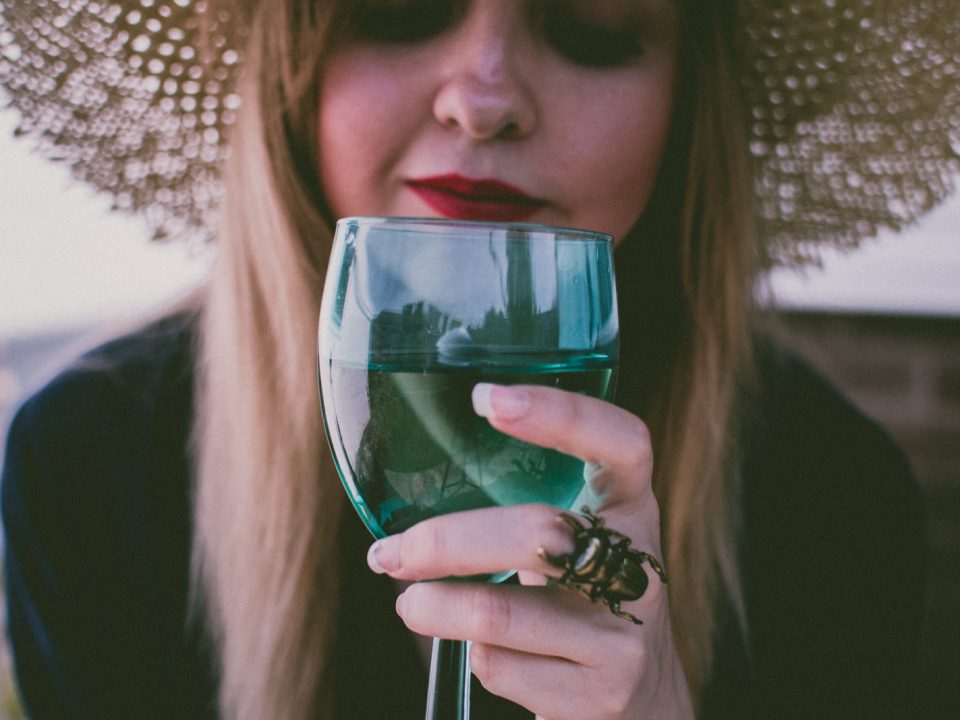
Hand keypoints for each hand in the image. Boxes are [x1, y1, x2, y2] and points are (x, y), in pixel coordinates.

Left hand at [366, 383, 693, 719]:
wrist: (645, 700)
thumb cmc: (586, 597)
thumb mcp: (583, 540)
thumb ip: (535, 506)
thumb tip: (407, 476)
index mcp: (632, 509)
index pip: (622, 442)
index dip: (562, 413)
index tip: (487, 398)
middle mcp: (639, 567)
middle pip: (540, 533)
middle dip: (447, 540)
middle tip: (389, 552)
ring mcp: (622, 637)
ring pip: (499, 613)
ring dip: (432, 609)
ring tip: (411, 603)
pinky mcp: (597, 697)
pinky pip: (499, 667)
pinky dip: (469, 654)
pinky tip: (476, 649)